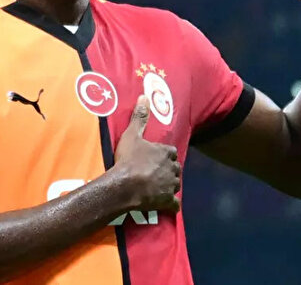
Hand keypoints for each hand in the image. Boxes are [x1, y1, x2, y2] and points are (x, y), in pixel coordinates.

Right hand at [113, 96, 181, 212]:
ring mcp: (172, 185)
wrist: (124, 186)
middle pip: (175, 168)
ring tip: (157, 188)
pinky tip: (164, 205)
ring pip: (176, 185)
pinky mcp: (168, 201)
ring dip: (169, 186)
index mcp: (167, 152)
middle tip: (153, 174)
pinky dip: (171, 205)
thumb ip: (140, 117)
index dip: (164, 156)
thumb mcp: (132, 135)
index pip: (171, 153)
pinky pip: (174, 204)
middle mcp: (173, 168)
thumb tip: (145, 96)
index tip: (154, 159)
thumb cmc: (128, 160)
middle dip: (168, 171)